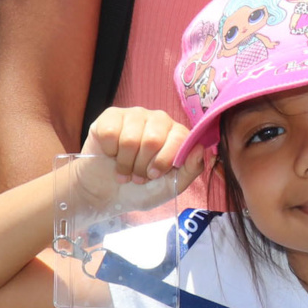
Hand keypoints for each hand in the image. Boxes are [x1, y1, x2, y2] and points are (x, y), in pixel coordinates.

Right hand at [75, 107, 204, 210]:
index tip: (153, 175)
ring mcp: (135, 115)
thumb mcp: (171, 186)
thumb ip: (190, 169)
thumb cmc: (142, 188)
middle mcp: (158, 119)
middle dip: (141, 166)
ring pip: (130, 139)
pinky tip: (111, 154)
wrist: (107, 192)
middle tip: (136, 176)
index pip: (179, 137)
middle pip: (153, 140)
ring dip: (124, 163)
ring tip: (124, 169)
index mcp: (176, 133)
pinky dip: (109, 151)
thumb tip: (200, 149)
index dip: (164, 161)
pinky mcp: (111, 116)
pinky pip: (110, 133)